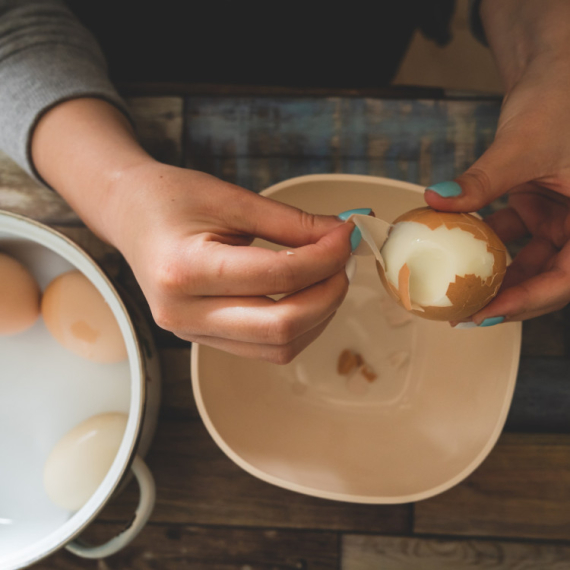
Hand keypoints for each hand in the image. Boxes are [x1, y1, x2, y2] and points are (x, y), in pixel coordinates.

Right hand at [107, 162, 352, 361]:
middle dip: (328, 295)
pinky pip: (265, 348)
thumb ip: (291, 223)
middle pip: (281, 327)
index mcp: (184, 270)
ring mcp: (191, 333)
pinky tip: (306, 296)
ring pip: (278, 347)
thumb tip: (342, 235)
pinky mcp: (203, 339)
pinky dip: (297, 326)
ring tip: (328, 277)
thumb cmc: (172, 199)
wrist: (131, 216)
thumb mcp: (232, 199)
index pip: (277, 275)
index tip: (347, 236)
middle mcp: (184, 313)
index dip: (324, 257)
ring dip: (318, 316)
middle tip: (344, 262)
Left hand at [424, 54, 569, 324]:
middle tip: (464, 314)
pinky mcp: (541, 208)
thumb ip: (481, 181)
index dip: (530, 301)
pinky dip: (487, 245)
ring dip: (494, 276)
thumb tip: (436, 200)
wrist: (557, 73)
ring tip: (456, 291)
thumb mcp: (521, 146)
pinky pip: (514, 237)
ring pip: (529, 262)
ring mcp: (563, 217)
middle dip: (508, 298)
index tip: (488, 312)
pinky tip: (458, 251)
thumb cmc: (559, 100)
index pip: (569, 276)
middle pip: (549, 277)